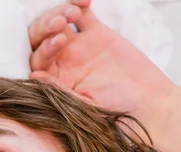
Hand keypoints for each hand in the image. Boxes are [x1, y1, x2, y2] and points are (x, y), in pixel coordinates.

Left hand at [27, 0, 175, 137]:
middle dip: (46, 26)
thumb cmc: (116, 112)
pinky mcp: (96, 34)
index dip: (44, 48)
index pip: (38, 60)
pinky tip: (84, 2)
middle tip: (61, 23)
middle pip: (42, 37)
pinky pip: (82, 13)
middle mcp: (61, 62)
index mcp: (55, 80)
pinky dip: (79, 4)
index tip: (59, 42)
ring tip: (73, 13)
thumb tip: (33, 76)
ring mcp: (77, 46)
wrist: (148, 103)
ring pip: (59, 22)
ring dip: (60, 12)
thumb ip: (60, 90)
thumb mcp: (86, 106)